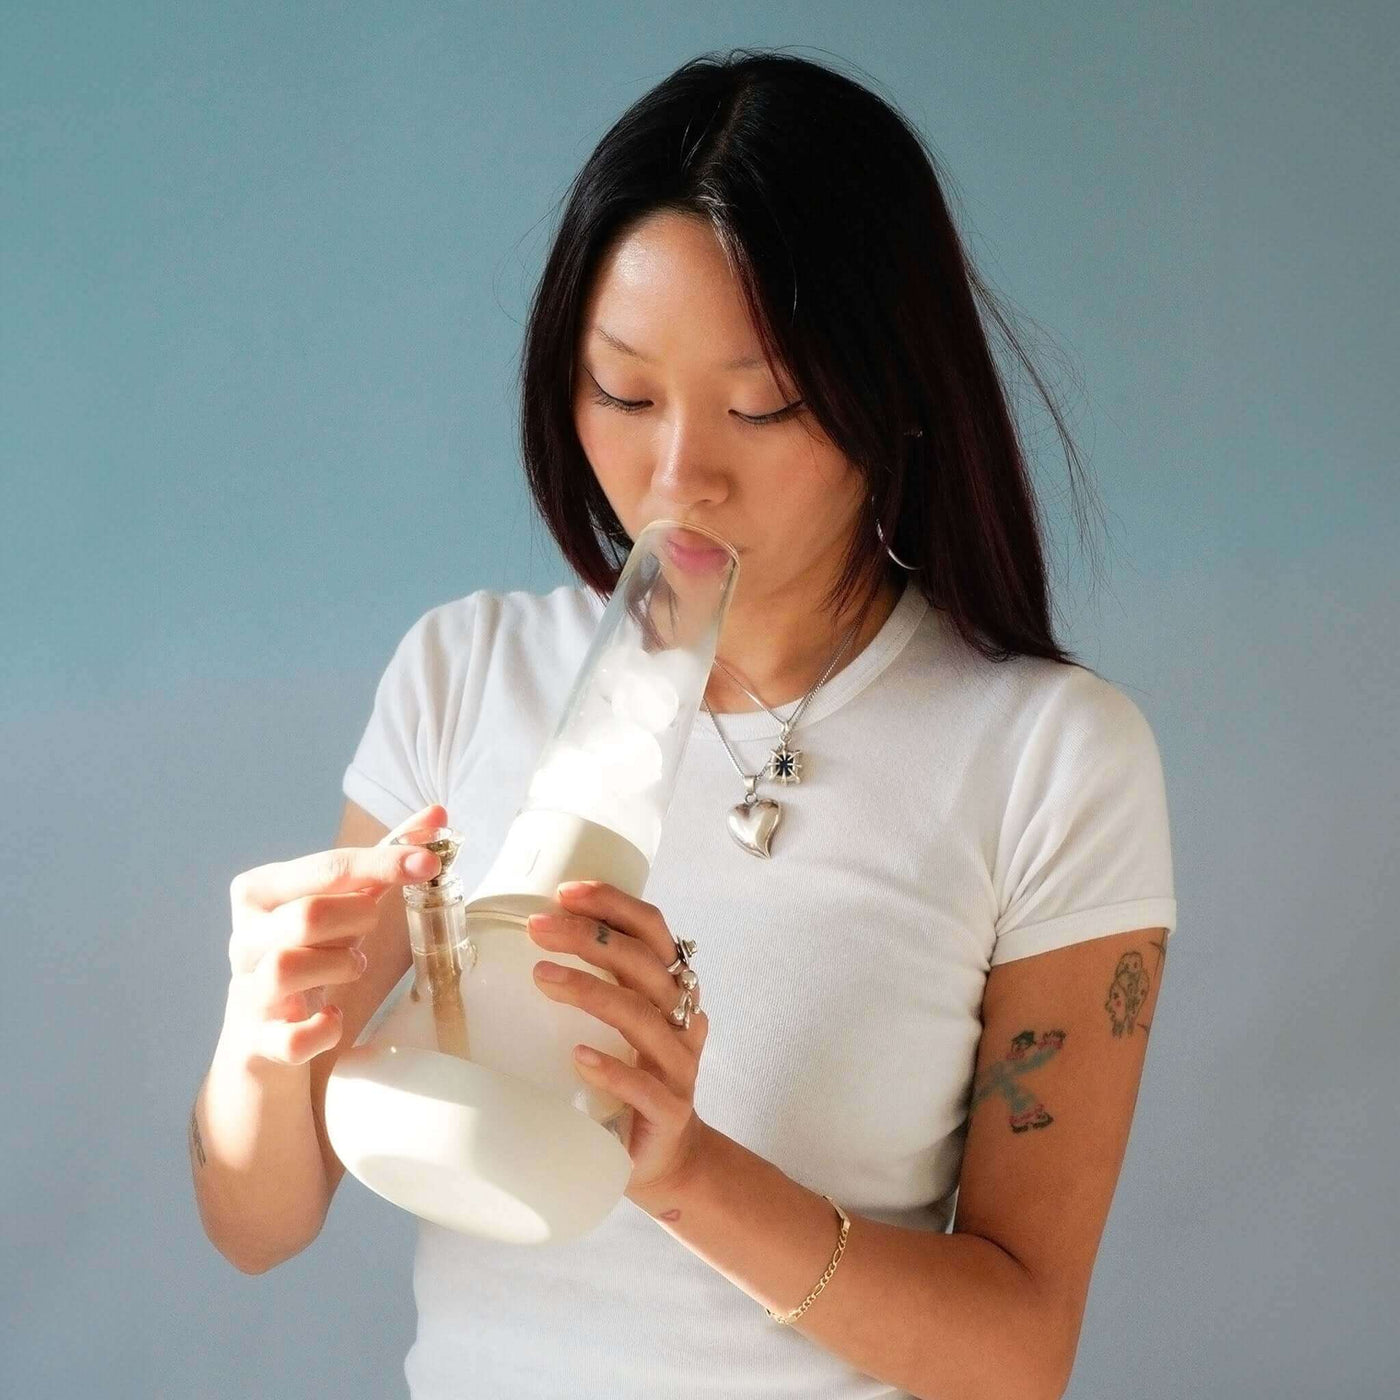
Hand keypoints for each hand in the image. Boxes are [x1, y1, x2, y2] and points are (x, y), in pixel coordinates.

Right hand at [222, 804, 445, 1065]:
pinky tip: (332, 1018)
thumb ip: (385, 859)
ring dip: (341, 967)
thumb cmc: (311, 951)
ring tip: (352, 965)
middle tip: (368, 928)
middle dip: (357, 919)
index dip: (383, 863)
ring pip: (289, 968)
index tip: (430, 862)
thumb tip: (438, 813)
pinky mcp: (256, 1042)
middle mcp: (243, 937)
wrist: (264, 1034)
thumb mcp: (344, 901)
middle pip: (309, 915)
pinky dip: (322, 1029)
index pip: (326, 867)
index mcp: (260, 891)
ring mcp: (246, 990)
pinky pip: (292, 1038)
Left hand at [527, 881, 711, 1198]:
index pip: (652, 929)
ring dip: (591, 991)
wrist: (663, 1155)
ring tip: (542, 978)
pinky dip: (612, 1068)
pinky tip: (578, 1057)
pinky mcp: (669, 1111)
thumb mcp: (617, 1020)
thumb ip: (595, 981)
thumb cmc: (629, 1076)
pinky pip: (644, 1086)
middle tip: (537, 928)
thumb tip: (527, 939)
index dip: (614, 904)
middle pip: (643, 963)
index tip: (565, 891)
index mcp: (668, 987)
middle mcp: (681, 1018)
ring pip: (642, 1017)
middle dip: (590, 937)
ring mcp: (679, 1066)